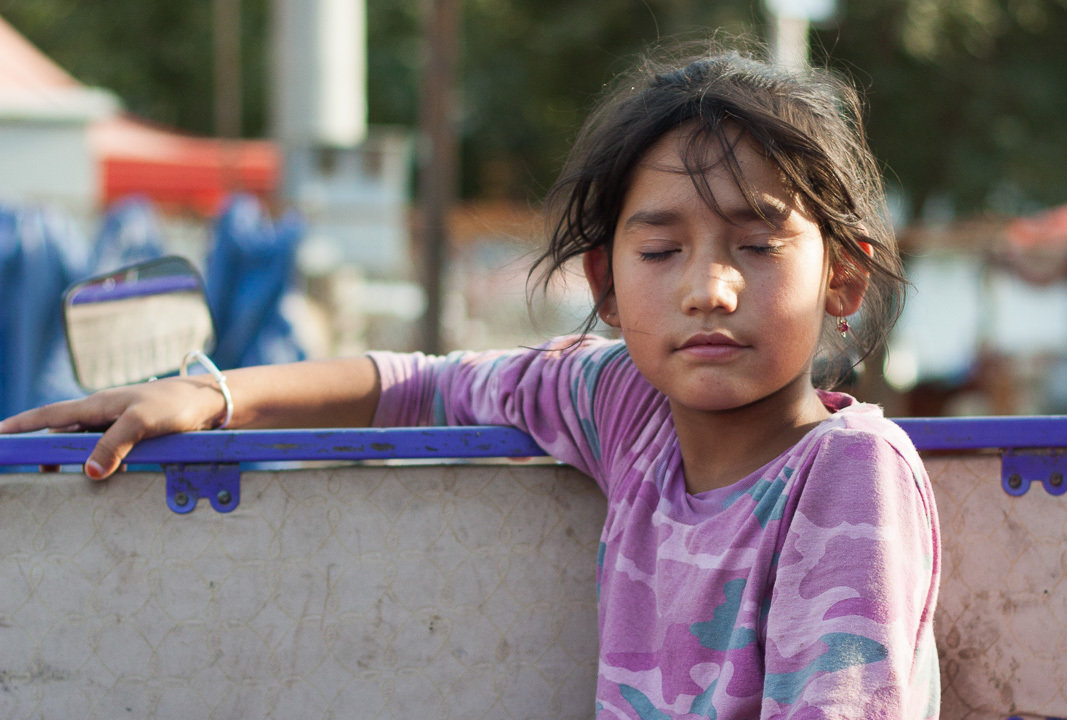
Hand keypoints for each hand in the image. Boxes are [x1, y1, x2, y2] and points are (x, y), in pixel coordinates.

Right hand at [0, 376, 227, 479]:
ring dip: (77, 461)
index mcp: (98, 405)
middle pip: (64, 434)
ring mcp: (120, 423)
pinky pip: (110, 450)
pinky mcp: (138, 434)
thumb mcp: (142, 422)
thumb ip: (114, 444)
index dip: (22, 425)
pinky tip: (106, 475)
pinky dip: (103, 463)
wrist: (212, 402)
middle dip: (47, 452)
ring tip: (65, 479)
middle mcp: (104, 413)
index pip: (50, 416)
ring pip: (87, 444)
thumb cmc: (176, 405)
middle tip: (38, 474)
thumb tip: (89, 471)